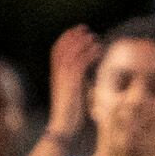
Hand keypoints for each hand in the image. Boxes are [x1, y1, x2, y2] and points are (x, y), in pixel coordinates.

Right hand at [45, 24, 102, 138]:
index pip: (57, 51)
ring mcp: (63, 79)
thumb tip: (88, 73)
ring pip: (71, 54)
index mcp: (56, 75)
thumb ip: (78, 81)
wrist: (64, 127)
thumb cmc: (71, 114)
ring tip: (93, 36)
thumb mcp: (75, 93)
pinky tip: (98, 50)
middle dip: (73, 36)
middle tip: (85, 28)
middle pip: (62, 48)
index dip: (66, 38)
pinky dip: (89, 54)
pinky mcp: (71, 84)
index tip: (77, 30)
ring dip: (82, 43)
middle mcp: (57, 75)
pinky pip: (79, 64)